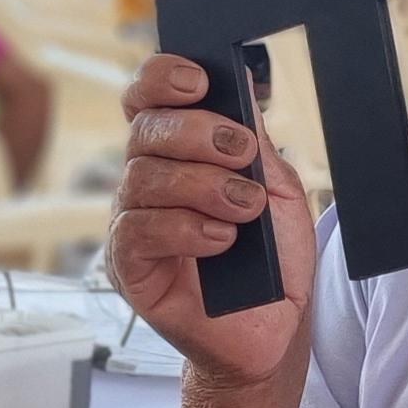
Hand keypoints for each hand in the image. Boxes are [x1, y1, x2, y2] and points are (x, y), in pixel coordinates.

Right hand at [109, 53, 316, 388]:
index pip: (147, 99)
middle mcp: (146, 182)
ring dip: (203, 186)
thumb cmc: (273, 261)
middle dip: (196, 133)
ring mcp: (133, 223)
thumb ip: (254, 142)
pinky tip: (221, 240)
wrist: (274, 328)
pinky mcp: (128, 268)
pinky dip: (185, 229)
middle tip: (240, 153)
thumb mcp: (278, 190)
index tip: (198, 81)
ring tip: (246, 208)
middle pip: (144, 131)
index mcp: (176, 154)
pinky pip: (138, 232)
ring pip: (144, 179)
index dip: (161, 79)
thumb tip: (240, 82)